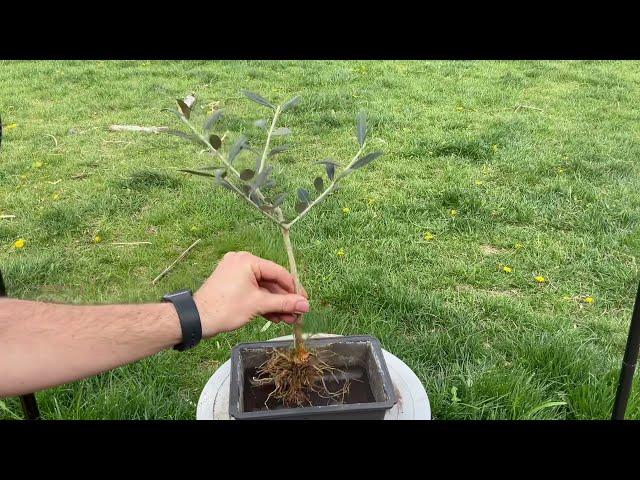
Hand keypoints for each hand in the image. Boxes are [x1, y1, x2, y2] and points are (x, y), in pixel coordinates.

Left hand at [193, 251, 308, 337]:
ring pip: (263, 289)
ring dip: (276, 305)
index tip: (304, 302)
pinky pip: (253, 292)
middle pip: (271, 281)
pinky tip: (276, 317)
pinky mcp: (233, 285)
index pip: (278, 272)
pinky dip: (264, 304)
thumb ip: (283, 303)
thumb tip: (305, 305)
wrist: (197, 320)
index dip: (294, 289)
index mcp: (248, 260)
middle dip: (284, 300)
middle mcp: (242, 262)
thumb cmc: (225, 308)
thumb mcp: (258, 305)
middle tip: (298, 313)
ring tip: (289, 319)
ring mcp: (236, 274)